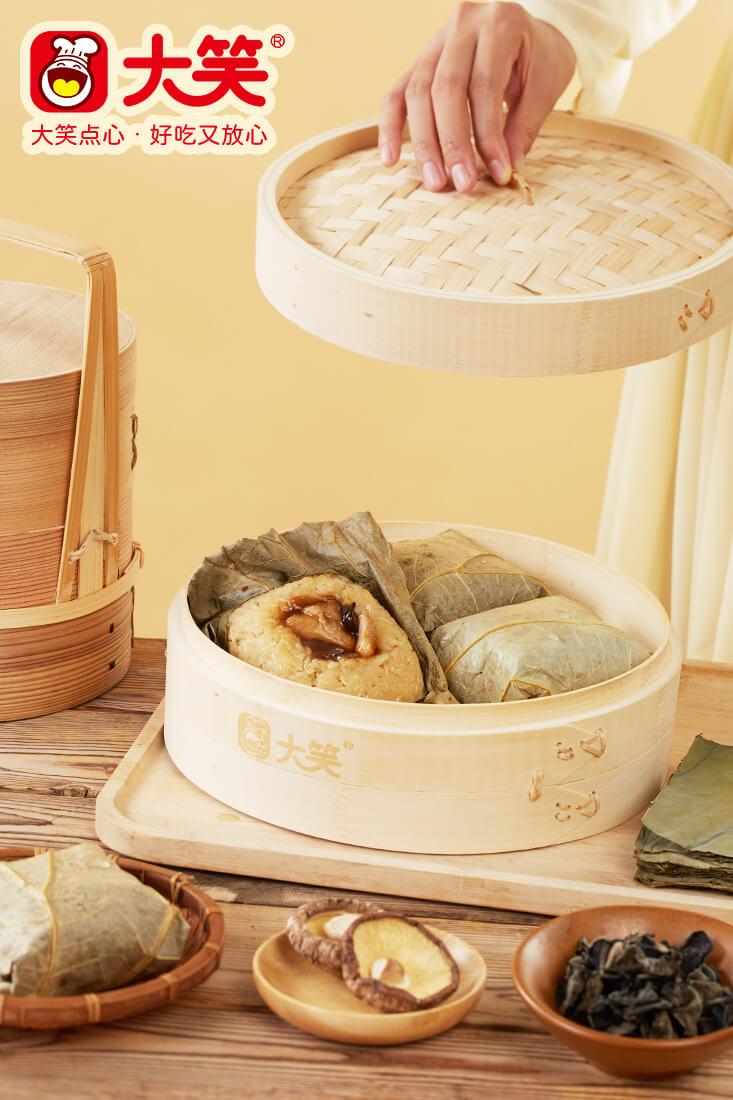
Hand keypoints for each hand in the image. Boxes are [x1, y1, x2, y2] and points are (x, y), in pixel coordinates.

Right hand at [379, 2, 574, 192]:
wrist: (527, 32)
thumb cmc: (539, 58)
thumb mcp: (544, 86)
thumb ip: (523, 126)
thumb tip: (509, 169)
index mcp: (500, 23)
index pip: (484, 86)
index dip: (489, 135)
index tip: (500, 173)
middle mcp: (462, 25)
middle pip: (445, 89)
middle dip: (453, 143)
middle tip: (461, 184)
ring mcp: (435, 42)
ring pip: (418, 94)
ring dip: (424, 144)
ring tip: (435, 182)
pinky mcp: (418, 62)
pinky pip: (396, 94)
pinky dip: (389, 127)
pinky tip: (390, 159)